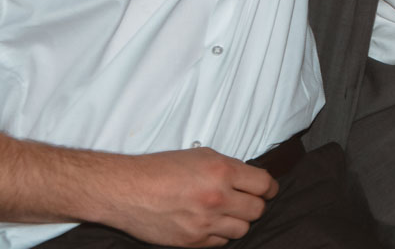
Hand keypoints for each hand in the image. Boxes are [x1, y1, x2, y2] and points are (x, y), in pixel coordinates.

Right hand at [96, 148, 277, 247]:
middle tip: (245, 201)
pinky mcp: (191, 241)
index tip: (266, 190)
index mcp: (223, 172)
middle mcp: (217, 198)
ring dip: (238, 221)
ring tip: (226, 213)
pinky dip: (219, 234)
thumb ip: (229, 167)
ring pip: (242, 229)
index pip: (265, 185)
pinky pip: (220, 242)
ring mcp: (205, 222)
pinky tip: (210, 224)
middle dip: (254, 205)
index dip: (268, 188)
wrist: (126, 190)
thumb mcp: (201, 155)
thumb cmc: (161, 168)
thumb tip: (249, 179)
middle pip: (257, 210)